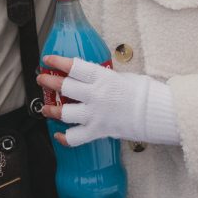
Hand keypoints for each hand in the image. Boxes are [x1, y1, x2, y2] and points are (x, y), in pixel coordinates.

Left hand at [36, 55, 173, 146]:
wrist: (156, 113)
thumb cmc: (142, 92)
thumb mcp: (121, 76)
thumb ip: (102, 77)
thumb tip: (89, 77)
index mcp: (102, 77)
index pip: (74, 66)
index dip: (57, 62)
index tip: (47, 59)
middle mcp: (95, 94)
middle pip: (64, 87)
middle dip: (48, 82)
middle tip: (41, 79)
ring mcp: (95, 114)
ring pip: (64, 113)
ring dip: (51, 111)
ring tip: (45, 108)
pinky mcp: (99, 130)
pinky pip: (76, 138)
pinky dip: (65, 138)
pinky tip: (59, 136)